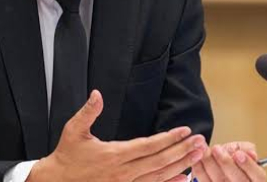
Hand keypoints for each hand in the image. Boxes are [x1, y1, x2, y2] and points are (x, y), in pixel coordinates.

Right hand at [28, 90, 205, 181]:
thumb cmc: (67, 156)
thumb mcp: (74, 130)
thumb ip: (88, 112)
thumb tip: (97, 94)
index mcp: (114, 155)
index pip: (149, 146)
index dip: (169, 138)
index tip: (185, 130)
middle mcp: (123, 173)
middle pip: (160, 161)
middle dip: (182, 151)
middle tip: (200, 142)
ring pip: (159, 176)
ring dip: (180, 166)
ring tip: (197, 156)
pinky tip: (183, 178)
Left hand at [192, 141, 266, 181]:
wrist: (220, 170)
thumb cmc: (233, 161)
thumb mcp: (243, 152)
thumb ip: (245, 149)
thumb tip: (245, 151)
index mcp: (255, 179)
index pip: (258, 175)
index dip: (248, 165)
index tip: (238, 154)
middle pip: (238, 180)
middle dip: (225, 162)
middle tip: (216, 149)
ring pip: (219, 181)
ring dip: (210, 164)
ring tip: (204, 150)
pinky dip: (200, 170)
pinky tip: (198, 159)